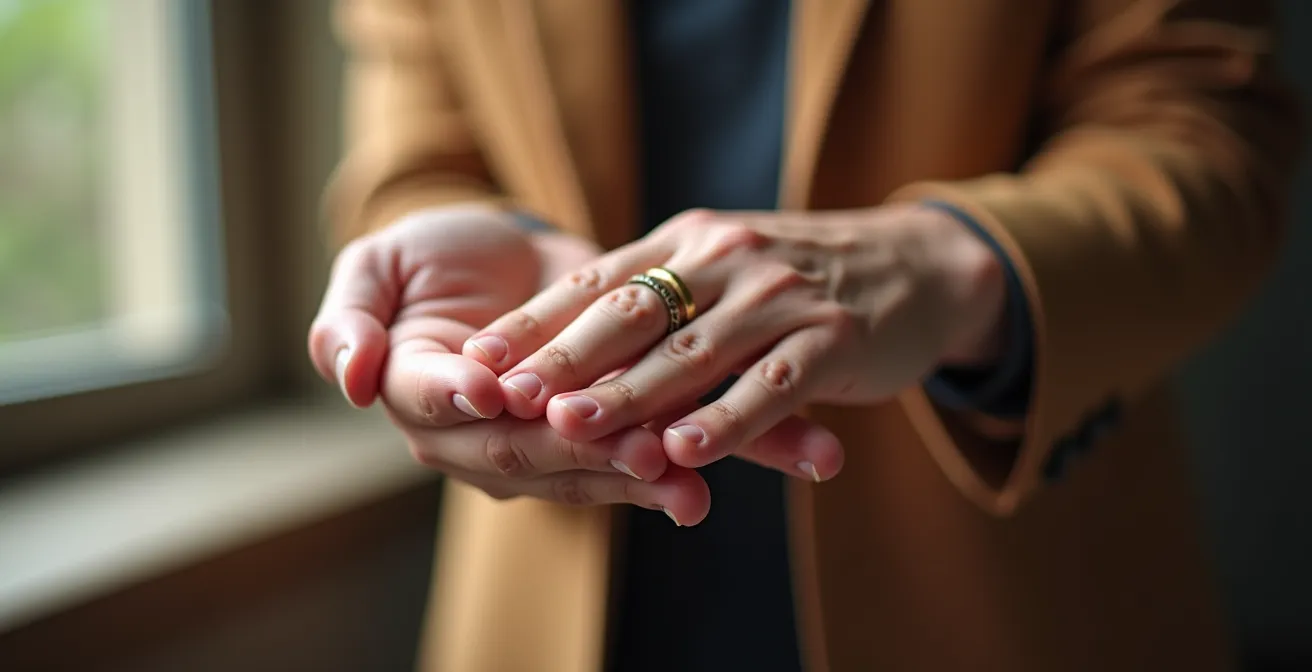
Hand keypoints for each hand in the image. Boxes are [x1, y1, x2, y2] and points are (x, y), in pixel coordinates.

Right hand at [305, 207, 675, 505]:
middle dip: (575, 451)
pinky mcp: (585, 443)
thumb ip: (349, 316)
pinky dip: (658, 474)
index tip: (492, 393)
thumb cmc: (432, 259)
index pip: (432, 402)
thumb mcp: (376, 269)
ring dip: (628, 478)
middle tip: (632, 450)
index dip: (459, 397)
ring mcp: (527, 448)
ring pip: (574, 471)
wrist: (506, 259)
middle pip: (517, 450)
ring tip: (681, 482)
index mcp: (413, 391)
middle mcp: (468, 436)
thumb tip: (348, 376)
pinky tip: (698, 480)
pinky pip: (616, 464)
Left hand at [462, 206, 1006, 476]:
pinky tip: (683, 452)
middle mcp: (727, 259)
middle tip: (503, 394)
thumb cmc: (799, 279)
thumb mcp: (721, 266)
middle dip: (562, 357)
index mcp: (689, 240)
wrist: (917, 265)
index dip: (536, 319)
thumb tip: (563, 347)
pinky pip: (770, 387)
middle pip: (633, 312)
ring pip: (693, 353)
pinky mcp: (832, 342)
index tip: (476, 356)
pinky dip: (725, 421)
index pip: (598, 278)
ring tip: (572, 427)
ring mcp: (782, 299)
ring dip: (629, 394)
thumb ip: (658, 296)